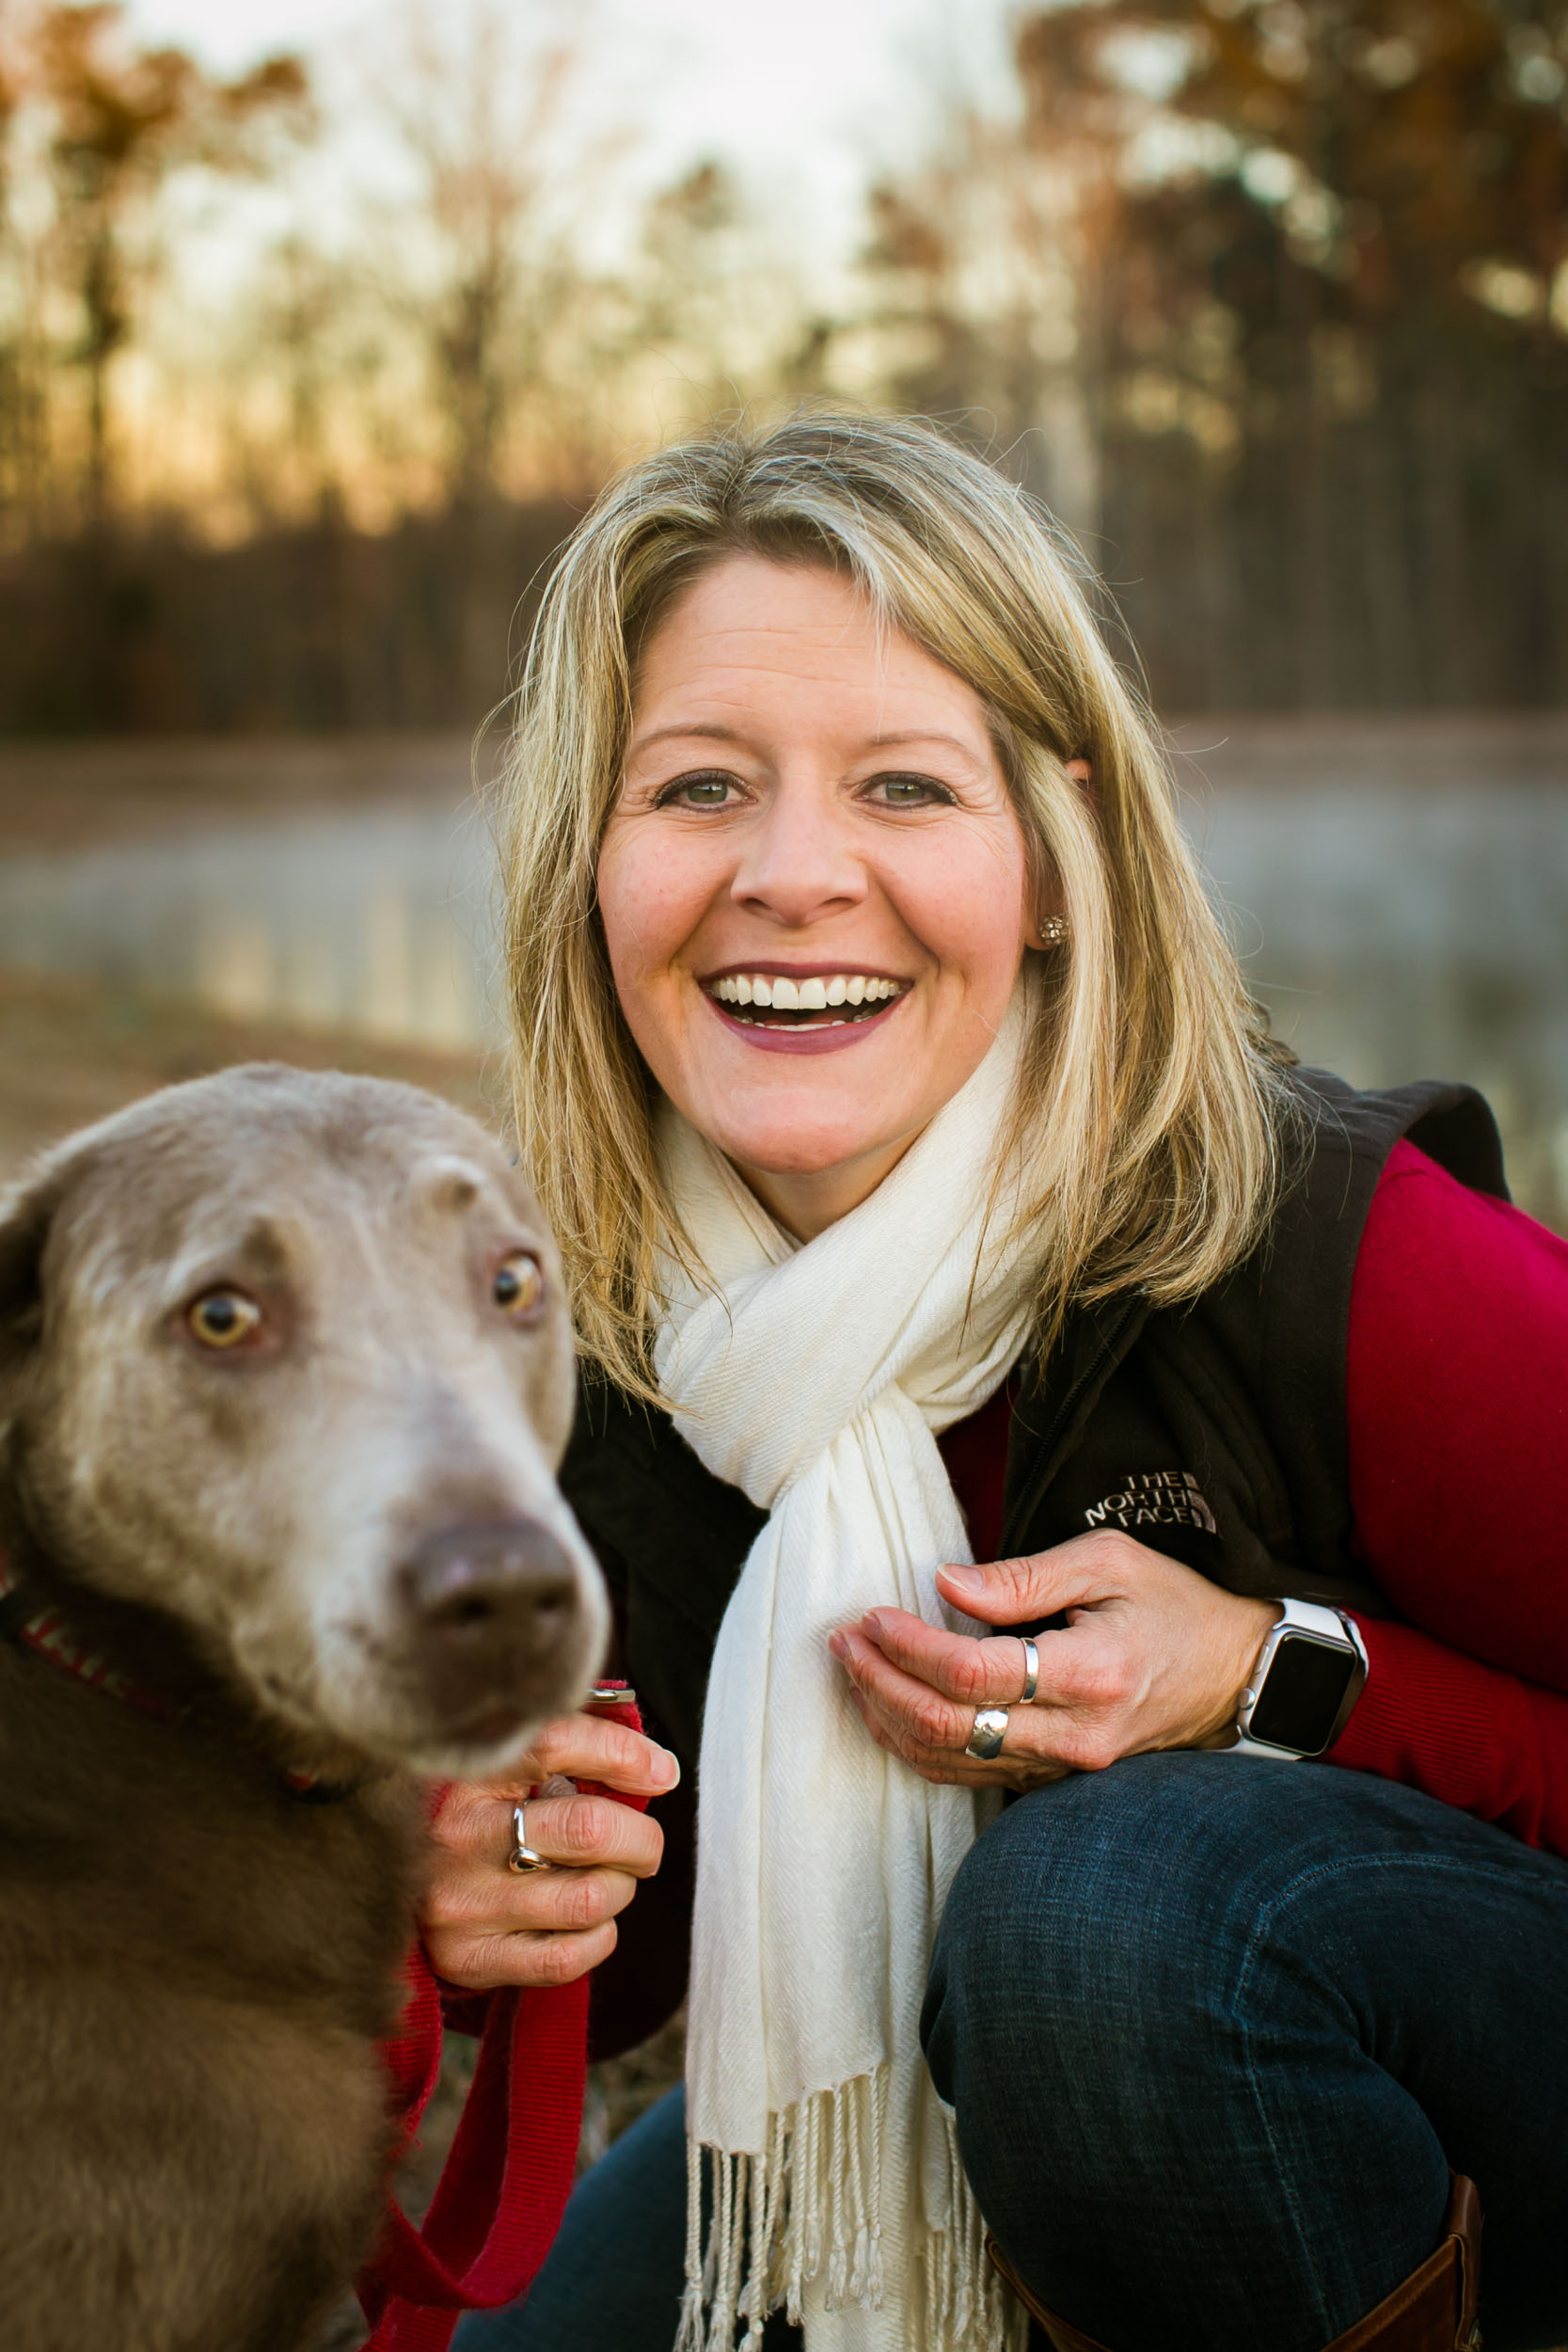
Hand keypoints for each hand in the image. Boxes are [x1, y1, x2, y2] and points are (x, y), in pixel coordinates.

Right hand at [418, 1711, 678, 1990]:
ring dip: (619, 1888)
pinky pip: (567, 1957)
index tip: (661, 1772)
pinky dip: (599, 1936)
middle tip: (640, 1843)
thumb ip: (568, 1751)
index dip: (625, 1755)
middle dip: (640, 1839)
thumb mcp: (501, 1767)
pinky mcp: (467, 1958)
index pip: (557, 1741)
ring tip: (606, 1879)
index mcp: (466, 1771)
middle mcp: (459, 1835)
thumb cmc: (470, 1817)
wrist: (383, 1889)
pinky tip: (587, 1919)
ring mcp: (461, 1902)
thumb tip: (659, 1771)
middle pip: (589, 1830)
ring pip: (589, 1898)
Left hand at [828, 1532, 1277, 1791]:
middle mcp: (1076, 1735)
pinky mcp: (1055, 1779)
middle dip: (881, 1683)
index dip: (911, 1647)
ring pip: (950, 1762)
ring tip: (853, 1666)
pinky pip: (970, 1775)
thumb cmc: (1174, 1604)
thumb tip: (945, 1583)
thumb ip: (1023, 1577)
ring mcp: (1065, 1768)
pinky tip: (889, 1705)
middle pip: (950, 1728)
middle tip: (843, 1640)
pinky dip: (918, 1744)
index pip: (974, 1675)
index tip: (873, 1615)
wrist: (1236, 1673)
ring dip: (889, 1715)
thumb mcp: (1109, 1561)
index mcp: (1092, 1674)